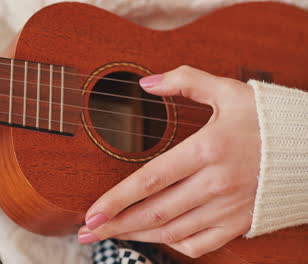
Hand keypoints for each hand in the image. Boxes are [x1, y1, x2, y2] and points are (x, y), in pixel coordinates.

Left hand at [78, 66, 260, 257]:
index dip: (116, 199)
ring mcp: (228, 209)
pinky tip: (156, 239)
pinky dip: (174, 246)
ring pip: (172, 232)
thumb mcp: (228, 91)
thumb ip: (185, 81)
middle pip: (154, 212)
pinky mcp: (240, 223)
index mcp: (207, 150)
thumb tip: (146, 83)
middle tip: (87, 231)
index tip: (92, 212)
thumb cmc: (267, 119)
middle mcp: (215, 184)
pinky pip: (201, 244)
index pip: (150, 180)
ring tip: (110, 235)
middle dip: (115, 225)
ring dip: (137, 236)